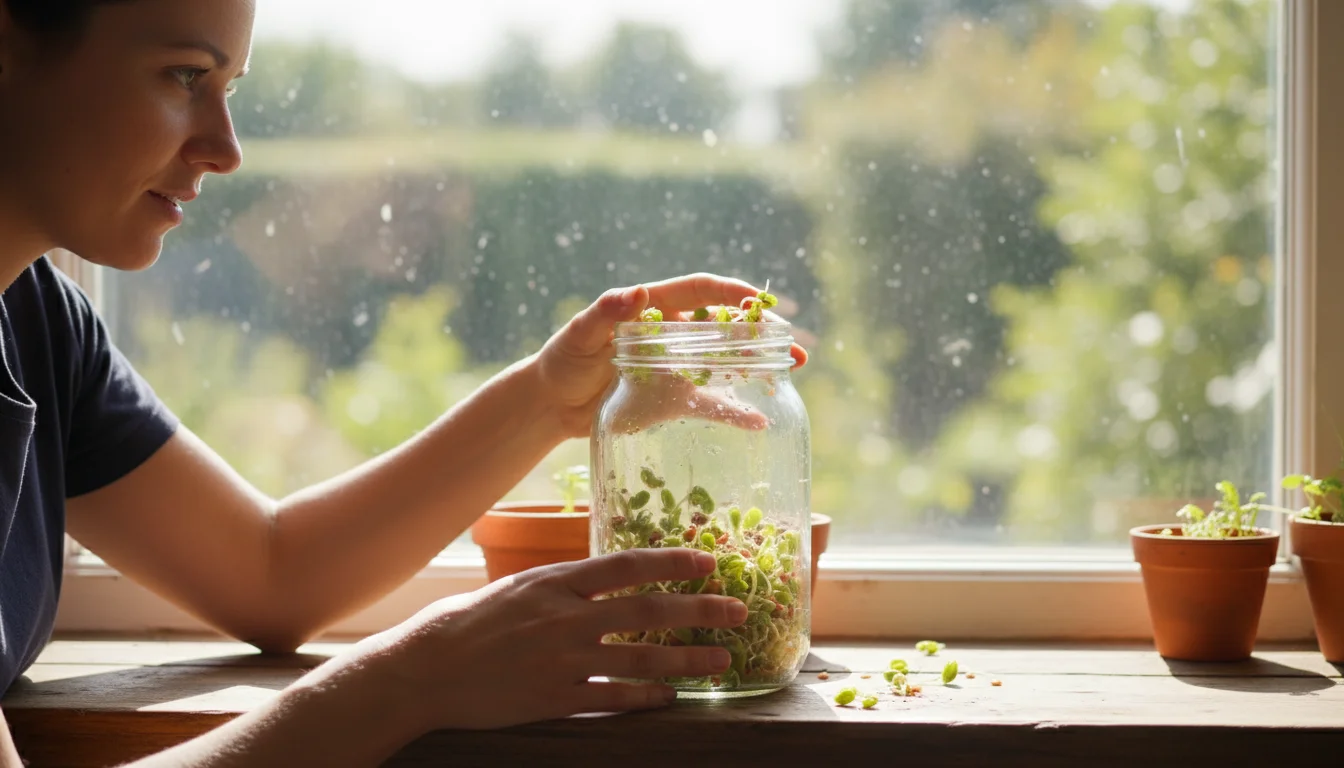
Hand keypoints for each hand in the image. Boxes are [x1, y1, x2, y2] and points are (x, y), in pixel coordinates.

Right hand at [364, 548, 747, 731]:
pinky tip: (672, 699)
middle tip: (738, 611)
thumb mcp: (518, 587)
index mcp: (556, 581)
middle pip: (649, 611)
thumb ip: (565, 584)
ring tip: (723, 660)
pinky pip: (614, 697)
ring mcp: (562, 660)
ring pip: (642, 658)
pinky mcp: (554, 699)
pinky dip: (648, 698)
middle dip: (701, 610)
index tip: (708, 560)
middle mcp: (566, 617)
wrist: (426, 667)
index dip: (673, 561)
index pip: (628, 565)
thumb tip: (608, 579)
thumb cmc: (470, 622)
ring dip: (689, 660)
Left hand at [535, 273, 808, 436]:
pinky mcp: (672, 398)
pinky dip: (734, 411)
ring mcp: (676, 367)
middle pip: (725, 325)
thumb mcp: (579, 335)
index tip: (760, 302)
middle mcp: (672, 334)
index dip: (732, 293)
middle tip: (792, 343)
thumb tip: (634, 294)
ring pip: (725, 362)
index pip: (701, 291)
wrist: (551, 403)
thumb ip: (604, 314)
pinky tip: (759, 422)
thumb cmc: (562, 360)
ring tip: (791, 372)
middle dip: (760, 331)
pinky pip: (709, 403)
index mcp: (654, 308)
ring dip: (759, 365)